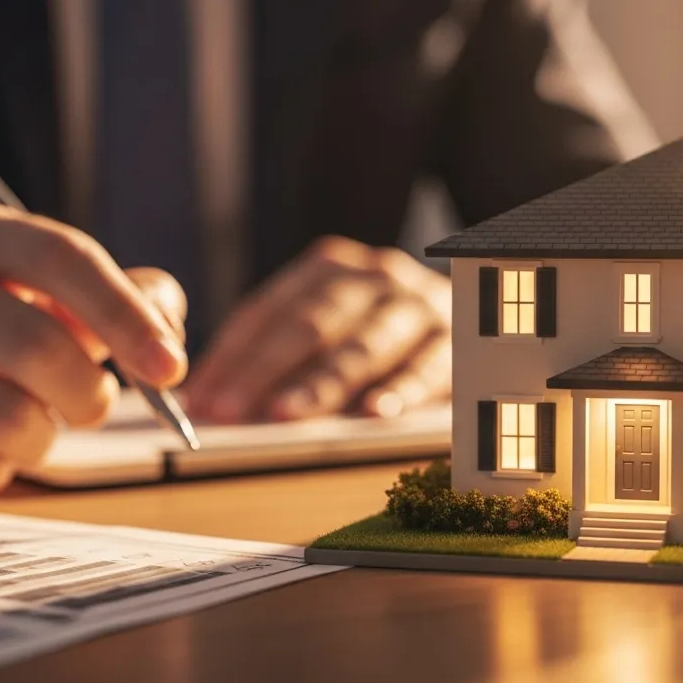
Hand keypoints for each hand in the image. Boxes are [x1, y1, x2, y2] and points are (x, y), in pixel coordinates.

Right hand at [0, 201, 186, 496]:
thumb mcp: (52, 289)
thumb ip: (131, 302)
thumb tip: (167, 348)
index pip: (61, 257)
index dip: (126, 315)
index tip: (171, 369)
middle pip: (38, 346)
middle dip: (90, 393)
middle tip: (95, 404)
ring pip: (10, 420)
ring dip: (46, 437)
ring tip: (32, 420)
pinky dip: (0, 467)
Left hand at [184, 236, 449, 421]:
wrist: (482, 308)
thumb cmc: (380, 333)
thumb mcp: (329, 326)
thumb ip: (273, 354)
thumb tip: (206, 403)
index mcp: (330, 267)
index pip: (268, 311)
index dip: (231, 356)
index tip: (200, 399)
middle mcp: (375, 277)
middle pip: (310, 325)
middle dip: (262, 372)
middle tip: (229, 413)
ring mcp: (418, 305)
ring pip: (361, 347)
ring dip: (321, 385)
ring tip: (285, 415)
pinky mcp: (457, 339)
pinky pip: (426, 368)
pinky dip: (400, 392)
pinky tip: (374, 414)